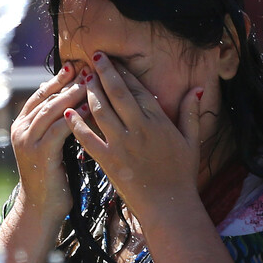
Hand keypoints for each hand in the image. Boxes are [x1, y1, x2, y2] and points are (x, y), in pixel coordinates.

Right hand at [8, 63, 86, 223]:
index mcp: (21, 126)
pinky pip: (60, 128)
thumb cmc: (51, 178)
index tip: (75, 67)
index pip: (40, 95)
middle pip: (46, 98)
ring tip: (92, 83)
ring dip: (73, 95)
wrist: (41, 207)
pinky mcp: (39, 152)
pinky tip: (92, 108)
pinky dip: (76, 116)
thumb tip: (70, 103)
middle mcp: (20, 130)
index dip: (57, 80)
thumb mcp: (49, 146)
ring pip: (52, 109)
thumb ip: (54, 125)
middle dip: (68, 83)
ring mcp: (27, 141)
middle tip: (87, 70)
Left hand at [65, 52, 202, 221]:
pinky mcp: (108, 160)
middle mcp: (139, 129)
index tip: (114, 60)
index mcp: (159, 122)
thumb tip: (195, 88)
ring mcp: (122, 144)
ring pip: (101, 111)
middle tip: (94, 57)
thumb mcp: (192, 141)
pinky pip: (88, 138)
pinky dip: (76, 124)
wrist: (169, 205)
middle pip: (118, 94)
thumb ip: (191, 113)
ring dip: (90, 92)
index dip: (124, 73)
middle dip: (105, 73)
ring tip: (82, 79)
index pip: (138, 90)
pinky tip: (67, 111)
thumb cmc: (182, 174)